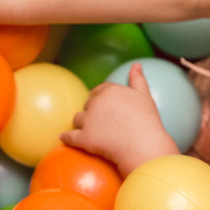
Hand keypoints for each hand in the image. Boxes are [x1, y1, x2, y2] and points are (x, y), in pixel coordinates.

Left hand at [60, 63, 179, 175]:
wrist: (143, 145)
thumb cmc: (147, 121)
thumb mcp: (144, 96)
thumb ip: (138, 79)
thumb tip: (136, 65)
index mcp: (110, 91)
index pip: (99, 90)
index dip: (100, 97)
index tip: (102, 104)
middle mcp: (96, 103)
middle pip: (88, 104)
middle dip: (91, 111)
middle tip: (98, 120)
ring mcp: (88, 120)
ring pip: (78, 119)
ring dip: (80, 123)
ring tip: (84, 129)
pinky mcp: (84, 138)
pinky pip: (70, 137)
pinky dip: (66, 137)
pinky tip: (63, 138)